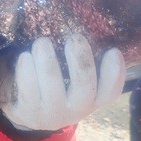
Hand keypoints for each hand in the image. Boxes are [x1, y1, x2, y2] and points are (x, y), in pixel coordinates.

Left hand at [2, 34, 124, 130]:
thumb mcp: (75, 83)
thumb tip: (87, 26)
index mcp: (93, 100)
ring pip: (52, 86)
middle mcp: (76, 109)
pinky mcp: (29, 111)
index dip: (115, 72)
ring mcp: (52, 112)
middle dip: (80, 60)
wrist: (29, 113)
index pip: (111, 91)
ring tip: (42, 42)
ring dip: (48, 61)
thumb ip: (84, 64)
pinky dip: (26, 71)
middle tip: (74, 38)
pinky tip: (25, 56)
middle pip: (84, 86)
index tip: (113, 50)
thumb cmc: (58, 88)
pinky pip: (28, 89)